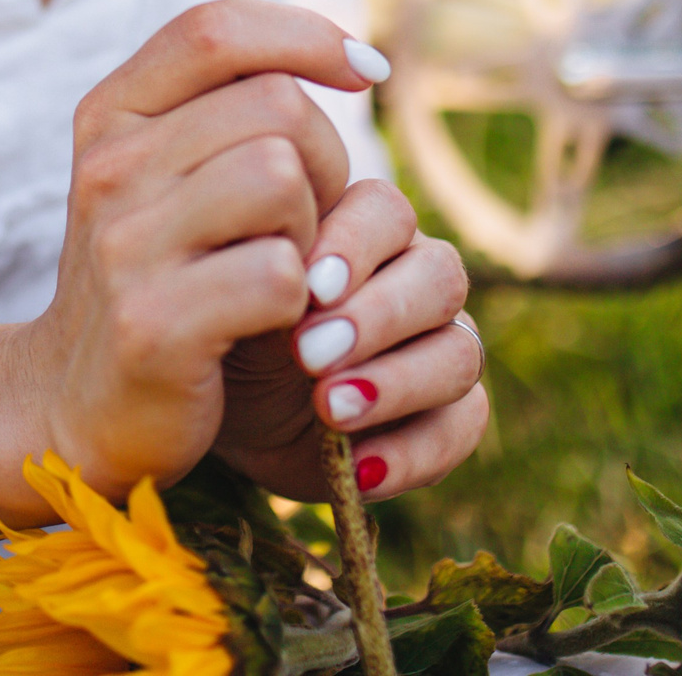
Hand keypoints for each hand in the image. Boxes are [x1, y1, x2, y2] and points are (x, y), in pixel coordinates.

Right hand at [8, 1, 380, 504]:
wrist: (70, 406)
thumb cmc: (153, 278)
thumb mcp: (164, 177)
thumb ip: (226, 109)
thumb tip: (344, 53)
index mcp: (110, 116)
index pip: (215, 29)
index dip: (305, 35)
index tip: (363, 71)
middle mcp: (107, 169)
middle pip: (276, 108)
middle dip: (323, 162)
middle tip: (304, 224)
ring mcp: (124, 247)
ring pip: (281, 180)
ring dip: (312, 232)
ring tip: (284, 271)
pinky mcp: (154, 325)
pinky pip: (281, 275)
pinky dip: (302, 303)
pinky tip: (271, 324)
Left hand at [210, 180, 488, 501]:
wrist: (222, 407)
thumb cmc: (229, 330)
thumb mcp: (231, 296)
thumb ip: (264, 268)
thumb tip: (294, 267)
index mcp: (364, 229)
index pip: (386, 212)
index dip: (354, 246)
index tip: (305, 285)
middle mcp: (415, 278)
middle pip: (439, 276)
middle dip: (376, 316)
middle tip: (309, 353)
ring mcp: (441, 346)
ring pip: (459, 352)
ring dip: (397, 383)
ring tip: (329, 409)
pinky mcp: (447, 416)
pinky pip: (460, 427)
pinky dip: (412, 452)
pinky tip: (360, 469)